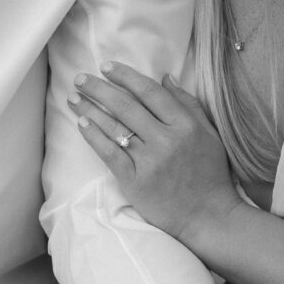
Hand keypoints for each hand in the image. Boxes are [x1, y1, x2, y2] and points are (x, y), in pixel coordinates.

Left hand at [68, 61, 240, 244]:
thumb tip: (166, 77)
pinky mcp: (135, 181)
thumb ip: (188, 105)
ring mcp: (150, 161)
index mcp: (186, 125)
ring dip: (90, 109)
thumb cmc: (210, 174)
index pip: (150, 93)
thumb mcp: (209, 134)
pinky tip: (82, 123)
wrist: (208, 216)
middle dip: (99, 88)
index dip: (125, 77)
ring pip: (115, 127)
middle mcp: (167, 140)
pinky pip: (110, 153)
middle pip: (126, 106)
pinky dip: (94, 136)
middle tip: (80, 78)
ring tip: (73, 97)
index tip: (107, 67)